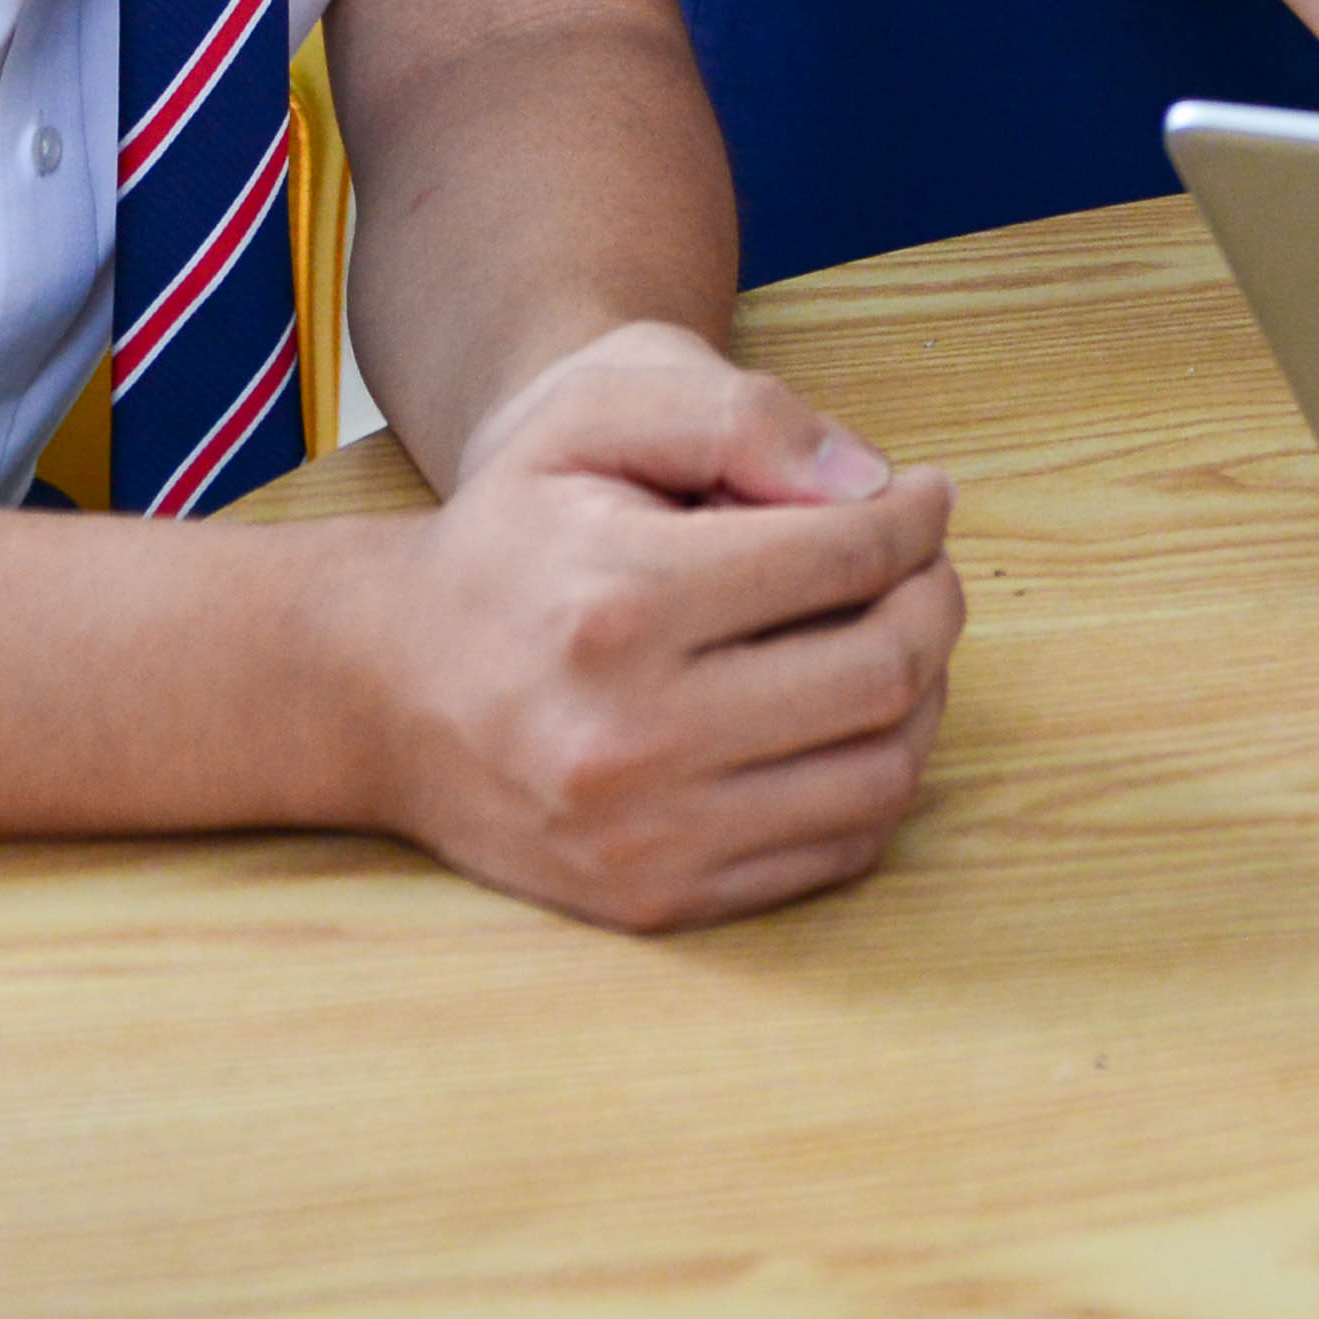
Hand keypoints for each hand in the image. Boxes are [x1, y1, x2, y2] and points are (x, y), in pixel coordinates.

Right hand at [337, 320, 960, 932]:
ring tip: (901, 636)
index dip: (914, 518)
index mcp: (619, 604)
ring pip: (879, 773)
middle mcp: (631, 735)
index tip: (926, 497)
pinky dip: (876, 778)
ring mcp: (645, 835)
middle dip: (935, 601)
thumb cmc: (504, 537)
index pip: (844, 558)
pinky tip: (853, 716)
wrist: (383, 688)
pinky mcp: (655, 900)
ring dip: (926, 694)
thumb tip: (875, 485)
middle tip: (927, 564)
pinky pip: (835, 852)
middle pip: (880, 671)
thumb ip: (736, 418)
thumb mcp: (586, 420)